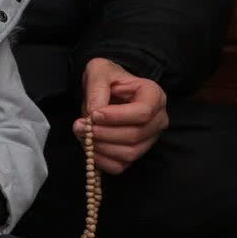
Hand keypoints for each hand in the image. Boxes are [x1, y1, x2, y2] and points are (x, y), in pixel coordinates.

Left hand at [74, 58, 168, 174]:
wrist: (106, 90)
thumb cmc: (107, 78)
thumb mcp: (99, 71)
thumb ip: (97, 88)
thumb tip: (94, 113)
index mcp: (154, 95)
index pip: (143, 113)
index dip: (116, 117)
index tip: (94, 114)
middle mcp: (158, 119)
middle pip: (135, 136)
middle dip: (103, 134)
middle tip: (79, 126)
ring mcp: (149, 139)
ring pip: (128, 153)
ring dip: (100, 147)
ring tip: (82, 134)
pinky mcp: (136, 153)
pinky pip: (120, 166)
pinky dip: (101, 160)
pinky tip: (89, 147)